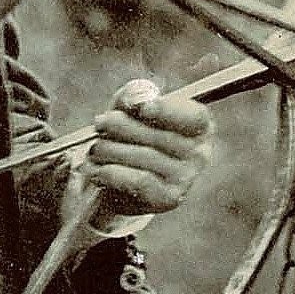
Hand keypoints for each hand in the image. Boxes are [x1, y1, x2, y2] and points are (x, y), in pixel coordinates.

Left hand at [80, 78, 213, 215]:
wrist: (124, 184)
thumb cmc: (133, 138)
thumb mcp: (132, 109)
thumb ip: (135, 94)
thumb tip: (137, 99)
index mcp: (199, 126)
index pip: (193, 116)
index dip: (167, 110)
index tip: (142, 109)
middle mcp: (200, 153)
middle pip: (159, 135)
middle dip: (121, 126)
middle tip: (99, 123)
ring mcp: (187, 178)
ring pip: (143, 157)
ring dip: (110, 150)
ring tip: (94, 150)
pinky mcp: (169, 198)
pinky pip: (138, 181)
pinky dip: (112, 174)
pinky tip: (97, 171)